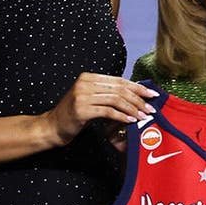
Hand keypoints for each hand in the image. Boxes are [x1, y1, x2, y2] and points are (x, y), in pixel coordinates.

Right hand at [43, 73, 157, 145]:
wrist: (53, 127)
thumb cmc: (75, 115)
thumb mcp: (91, 99)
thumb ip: (107, 93)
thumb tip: (135, 93)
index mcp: (89, 77)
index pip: (119, 80)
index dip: (138, 87)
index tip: (152, 94)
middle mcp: (85, 83)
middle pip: (119, 89)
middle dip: (138, 99)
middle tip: (151, 109)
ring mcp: (82, 96)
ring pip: (116, 100)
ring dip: (133, 109)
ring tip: (143, 117)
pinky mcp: (81, 109)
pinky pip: (108, 112)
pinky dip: (121, 116)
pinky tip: (130, 121)